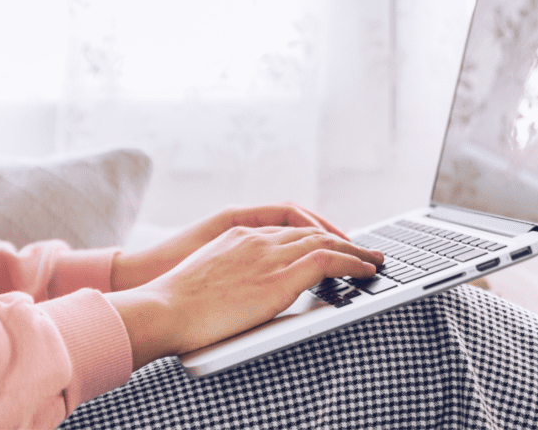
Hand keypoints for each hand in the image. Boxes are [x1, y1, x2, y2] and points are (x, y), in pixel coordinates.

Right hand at [111, 203, 348, 290]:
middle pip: (310, 230)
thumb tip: (233, 297)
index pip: (285, 229)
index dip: (312, 236)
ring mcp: (269, 253)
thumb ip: (224, 280)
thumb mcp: (201, 282)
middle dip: (340, 239)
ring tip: (374, 259)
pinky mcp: (280, 275)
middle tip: (362, 250)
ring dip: (354, 249)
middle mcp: (256, 238)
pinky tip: (366, 269)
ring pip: (325, 240)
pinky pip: (328, 259)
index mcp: (236, 236)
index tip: (329, 246)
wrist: (163, 308)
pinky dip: (353, 261)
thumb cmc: (172, 306)